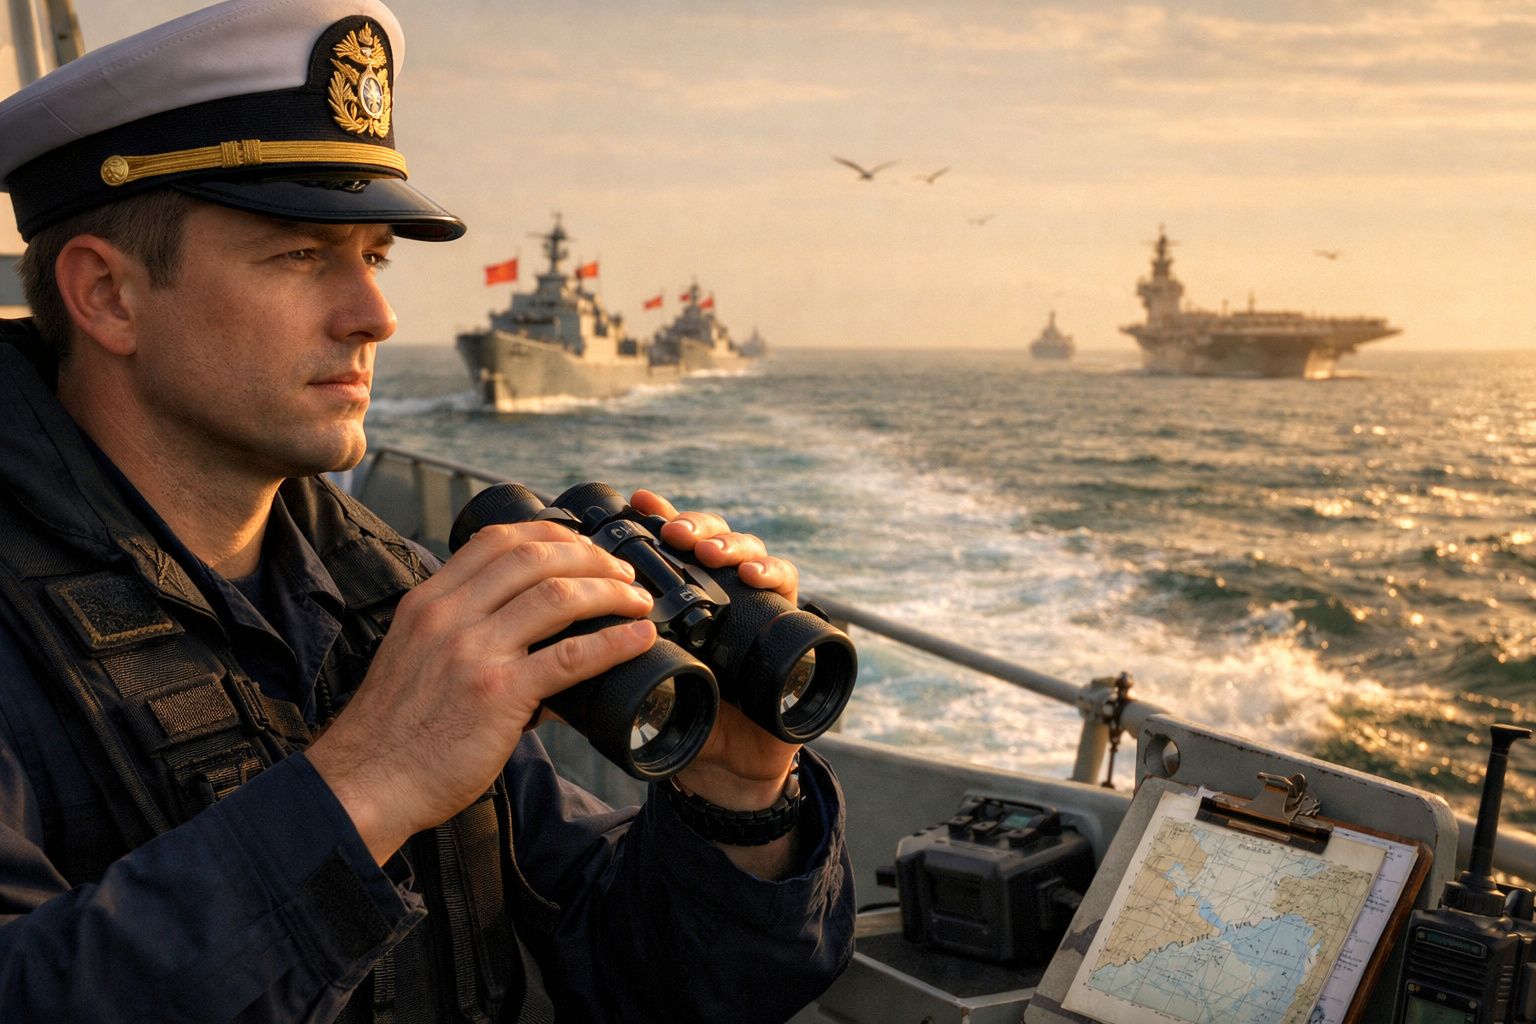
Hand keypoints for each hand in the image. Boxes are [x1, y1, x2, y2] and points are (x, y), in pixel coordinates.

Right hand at [307, 519, 655, 862]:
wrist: (365, 786)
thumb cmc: (393, 732)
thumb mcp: (416, 659)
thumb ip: (466, 638)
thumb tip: (530, 642)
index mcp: (428, 602)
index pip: (497, 541)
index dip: (551, 533)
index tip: (584, 544)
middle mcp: (449, 616)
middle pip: (535, 557)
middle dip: (590, 557)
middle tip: (622, 572)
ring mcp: (473, 652)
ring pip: (557, 596)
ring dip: (609, 591)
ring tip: (636, 600)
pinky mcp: (497, 694)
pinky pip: (569, 656)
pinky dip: (613, 641)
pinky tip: (638, 638)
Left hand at [628, 490, 800, 808]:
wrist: (726, 761)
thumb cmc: (680, 717)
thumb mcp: (637, 681)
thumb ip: (603, 658)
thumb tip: (547, 637)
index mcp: (682, 595)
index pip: (672, 540)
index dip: (658, 514)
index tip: (637, 501)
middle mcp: (719, 591)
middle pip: (711, 534)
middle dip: (694, 525)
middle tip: (673, 533)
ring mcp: (753, 603)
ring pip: (749, 549)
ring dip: (729, 542)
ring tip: (708, 551)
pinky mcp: (786, 622)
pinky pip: (787, 585)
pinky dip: (772, 572)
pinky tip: (752, 574)